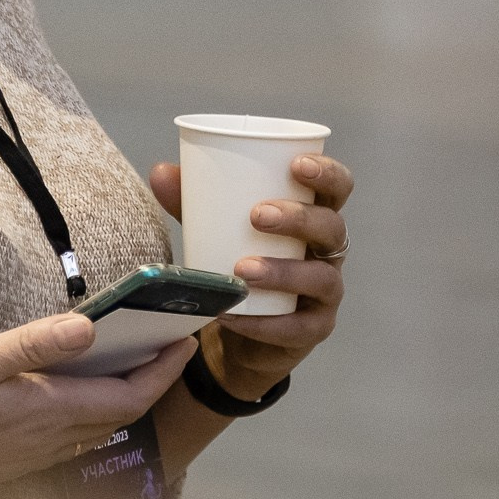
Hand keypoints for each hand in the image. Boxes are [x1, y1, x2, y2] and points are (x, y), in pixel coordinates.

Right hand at [0, 314, 195, 498]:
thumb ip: (31, 346)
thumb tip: (89, 328)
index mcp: (47, 412)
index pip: (128, 395)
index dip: (164, 370)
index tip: (187, 341)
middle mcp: (48, 441)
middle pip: (121, 414)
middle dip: (153, 381)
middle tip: (168, 345)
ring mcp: (30, 458)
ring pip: (98, 430)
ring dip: (124, 400)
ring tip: (132, 363)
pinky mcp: (12, 465)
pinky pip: (72, 440)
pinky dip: (93, 415)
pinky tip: (76, 397)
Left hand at [148, 153, 352, 400]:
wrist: (238, 334)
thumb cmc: (237, 264)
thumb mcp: (216, 231)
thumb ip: (194, 202)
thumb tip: (161, 171)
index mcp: (313, 216)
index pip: (337, 188)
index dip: (327, 172)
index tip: (296, 164)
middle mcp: (327, 251)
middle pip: (331, 227)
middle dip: (299, 217)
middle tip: (258, 215)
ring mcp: (326, 292)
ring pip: (320, 278)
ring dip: (283, 271)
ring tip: (242, 270)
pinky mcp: (314, 329)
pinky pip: (297, 327)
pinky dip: (263, 323)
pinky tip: (232, 315)